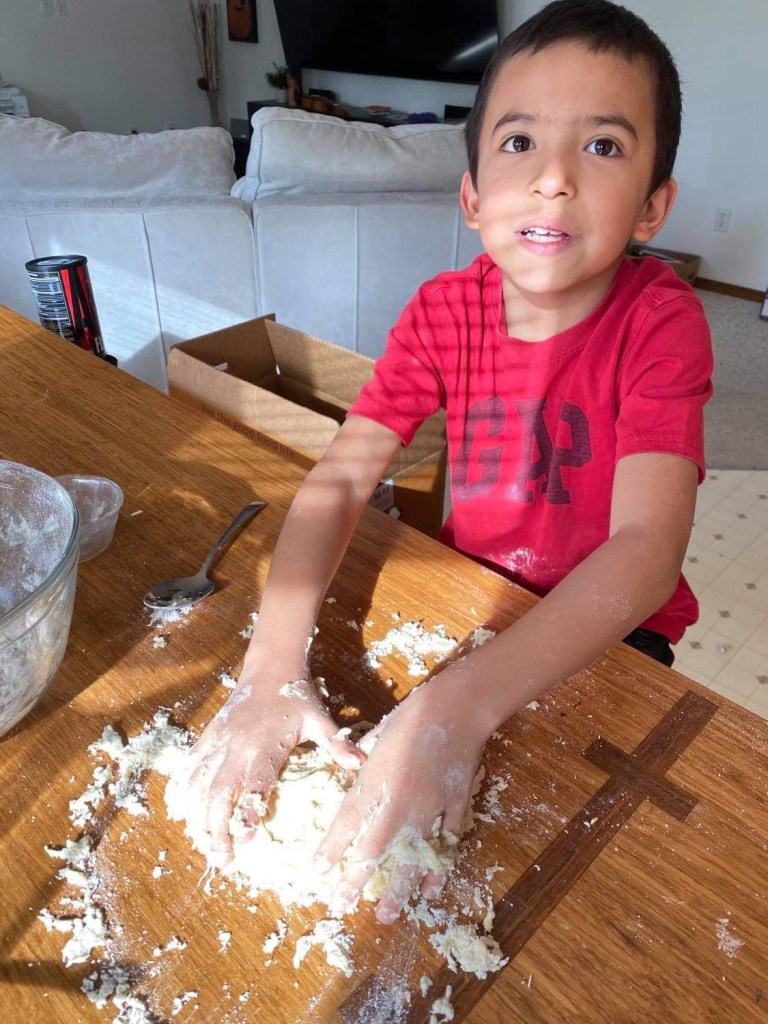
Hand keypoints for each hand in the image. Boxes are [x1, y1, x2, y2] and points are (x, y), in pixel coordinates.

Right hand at [182, 647, 363, 867]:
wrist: (270, 666)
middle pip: (218, 793)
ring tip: (202, 846)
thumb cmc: (297, 697)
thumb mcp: (320, 718)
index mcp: (265, 745)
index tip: (244, 841)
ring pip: (199, 785)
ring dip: (197, 818)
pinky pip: (189, 768)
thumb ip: (336, 743)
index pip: (253, 784)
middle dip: (216, 829)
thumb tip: (361, 764)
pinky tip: (180, 813)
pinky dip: (182, 791)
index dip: (247, 812)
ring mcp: (219, 742)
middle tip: (222, 860)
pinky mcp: (209, 737)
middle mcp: (236, 746)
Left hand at [313, 674, 486, 923]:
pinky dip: (438, 870)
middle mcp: (398, 801)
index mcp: (375, 780)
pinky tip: (429, 891)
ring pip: (410, 858)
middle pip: (374, 849)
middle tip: (341, 906)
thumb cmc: (411, 715)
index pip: (346, 822)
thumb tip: (349, 769)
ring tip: (385, 915)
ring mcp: (429, 808)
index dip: (330, 849)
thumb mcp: (377, 734)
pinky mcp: (454, 808)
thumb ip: (361, 758)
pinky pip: (445, 846)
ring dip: (397, 889)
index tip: (316, 871)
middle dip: (355, 880)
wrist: (456, 706)